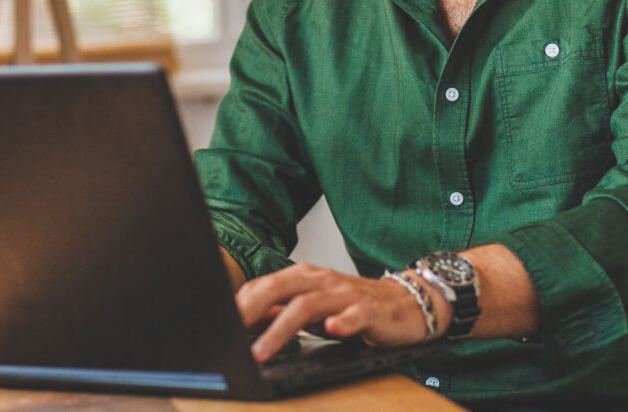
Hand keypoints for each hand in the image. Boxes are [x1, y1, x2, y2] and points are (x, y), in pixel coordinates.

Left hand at [236, 263, 434, 361]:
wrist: (406, 304)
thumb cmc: (355, 306)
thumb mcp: (314, 308)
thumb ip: (283, 309)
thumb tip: (246, 317)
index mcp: (306, 278)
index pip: (267, 284)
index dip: (242, 302)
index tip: (221, 321)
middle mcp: (323, 281)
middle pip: (281, 288)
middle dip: (253, 310)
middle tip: (232, 331)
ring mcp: (346, 294)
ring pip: (309, 305)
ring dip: (282, 328)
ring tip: (263, 350)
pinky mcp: (370, 311)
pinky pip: (355, 315)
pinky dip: (342, 322)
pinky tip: (332, 330)